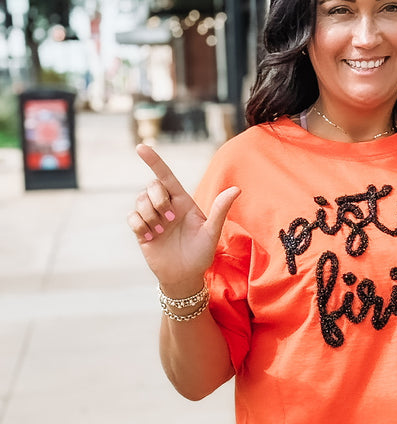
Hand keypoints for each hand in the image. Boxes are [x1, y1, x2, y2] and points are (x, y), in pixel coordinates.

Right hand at [127, 145, 239, 294]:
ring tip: (160, 232)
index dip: (153, 161)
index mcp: (182, 201)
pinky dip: (139, 226)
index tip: (141, 147)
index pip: (166, 175)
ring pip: (140, 201)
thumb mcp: (212, 232)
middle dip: (158, 199)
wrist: (184, 276)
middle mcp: (166, 205)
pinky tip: (150, 238)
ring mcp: (152, 217)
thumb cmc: (201, 253)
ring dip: (149, 215)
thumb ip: (220, 210)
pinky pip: (132, 217)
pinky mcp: (141, 230)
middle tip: (169, 220)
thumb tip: (237, 189)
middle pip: (151, 186)